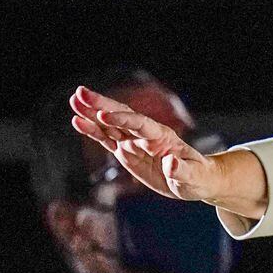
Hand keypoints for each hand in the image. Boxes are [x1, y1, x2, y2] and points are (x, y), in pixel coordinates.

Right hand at [68, 85, 262, 212]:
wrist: (195, 179)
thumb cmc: (198, 178)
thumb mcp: (193, 178)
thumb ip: (182, 171)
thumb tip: (171, 163)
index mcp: (163, 138)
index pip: (140, 125)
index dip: (123, 120)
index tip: (104, 115)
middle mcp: (146, 135)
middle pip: (121, 117)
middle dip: (101, 106)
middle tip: (80, 93)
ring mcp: (135, 142)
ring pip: (110, 125)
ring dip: (92, 113)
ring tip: (74, 100)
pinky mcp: (127, 152)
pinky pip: (107, 139)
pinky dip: (92, 130)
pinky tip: (78, 121)